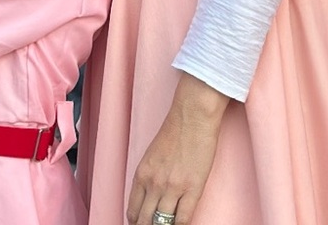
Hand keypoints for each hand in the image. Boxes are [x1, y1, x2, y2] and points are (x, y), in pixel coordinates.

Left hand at [126, 73, 228, 224]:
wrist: (194, 115)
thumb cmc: (176, 128)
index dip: (136, 222)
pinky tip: (181, 224)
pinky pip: (183, 219)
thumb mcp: (153, 154)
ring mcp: (173, 188)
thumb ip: (149, 175)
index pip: (133, 211)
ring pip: (163, 223)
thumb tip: (152, 195)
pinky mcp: (193, 188)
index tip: (142, 223)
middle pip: (146, 221)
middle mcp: (154, 184)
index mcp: (142, 174)